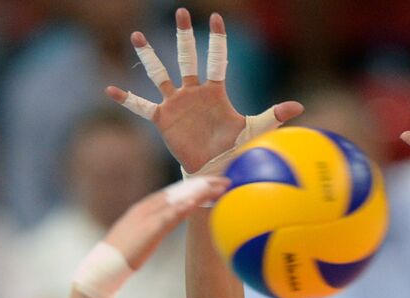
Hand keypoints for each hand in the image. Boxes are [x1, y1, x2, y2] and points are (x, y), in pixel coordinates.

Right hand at [103, 175, 229, 268]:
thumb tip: (174, 220)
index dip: (196, 185)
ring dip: (200, 191)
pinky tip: (197, 202)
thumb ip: (159, 226)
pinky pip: (169, 215)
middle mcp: (147, 207)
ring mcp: (147, 216)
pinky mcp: (147, 229)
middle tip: (227, 178)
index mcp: (146, 208)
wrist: (103, 267)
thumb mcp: (146, 237)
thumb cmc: (124, 256)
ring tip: (219, 186)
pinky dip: (183, 207)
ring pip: (178, 198)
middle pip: (180, 190)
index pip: (176, 192)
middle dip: (204, 183)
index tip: (215, 181)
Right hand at [106, 7, 301, 174]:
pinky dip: (126, 99)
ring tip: (136, 36)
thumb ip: (274, 115)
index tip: (215, 18)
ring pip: (161, 75)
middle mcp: (193, 93)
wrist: (215, 170)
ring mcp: (176, 104)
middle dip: (183, 36)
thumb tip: (300, 107)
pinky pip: (142, 107)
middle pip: (187, 58)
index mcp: (215, 91)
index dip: (216, 40)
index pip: (216, 59)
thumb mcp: (255, 130)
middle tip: (180, 12)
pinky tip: (109, 89)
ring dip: (149, 57)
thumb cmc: (235, 149)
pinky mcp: (164, 120)